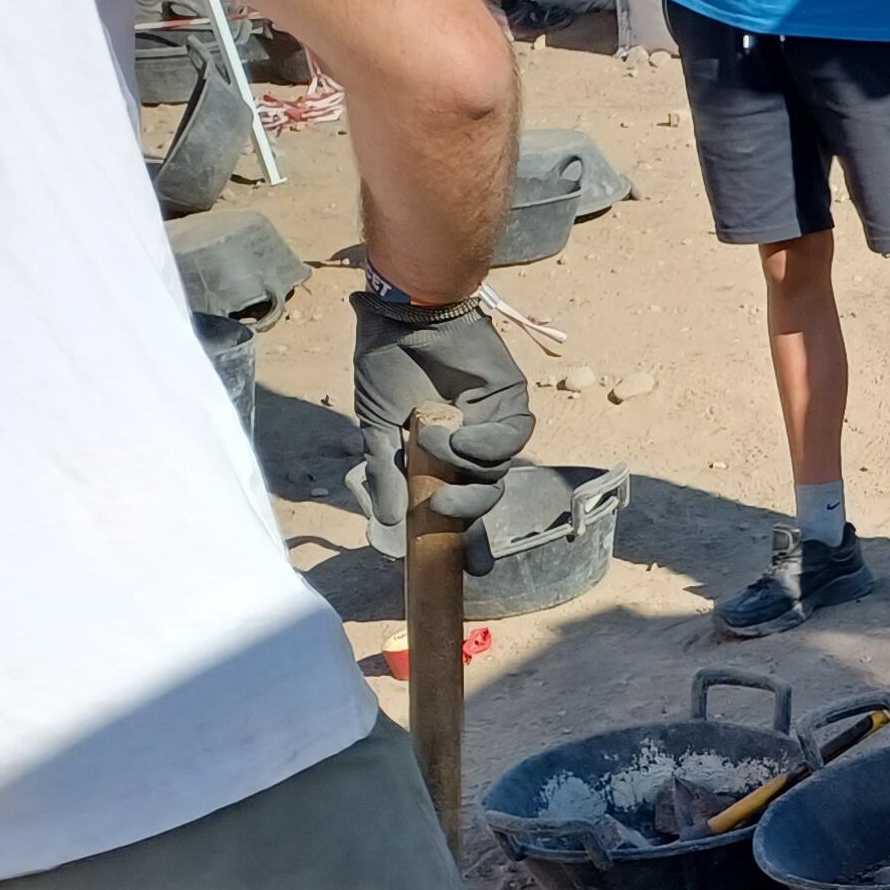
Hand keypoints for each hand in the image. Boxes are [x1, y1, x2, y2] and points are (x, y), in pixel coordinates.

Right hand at [353, 283, 532, 538]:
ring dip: (464, 467)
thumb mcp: (377, 428)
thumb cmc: (387, 364)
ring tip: (429, 442)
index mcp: (442, 458)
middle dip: (467, 512)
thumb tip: (385, 526)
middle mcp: (472, 447)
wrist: (404, 315)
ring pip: (498, 472)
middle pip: (485, 496)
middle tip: (441, 509)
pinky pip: (513, 440)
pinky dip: (486, 445)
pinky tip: (459, 434)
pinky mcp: (512, 403)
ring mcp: (494, 426)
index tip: (471, 575)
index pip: (461, 508)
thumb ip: (386, 476)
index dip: (468, 540)